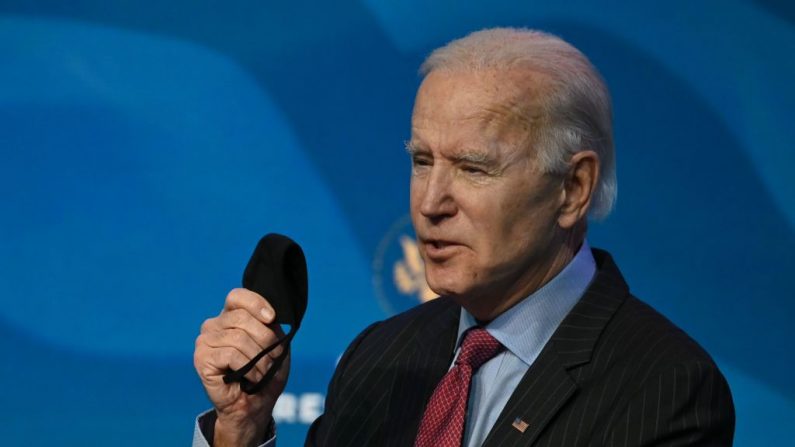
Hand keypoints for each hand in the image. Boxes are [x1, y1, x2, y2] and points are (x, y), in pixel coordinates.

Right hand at [194, 288, 290, 446]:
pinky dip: (248, 368)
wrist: (255, 404)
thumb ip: (270, 325)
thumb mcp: (274, 344)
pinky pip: (230, 354)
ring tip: (263, 372)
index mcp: (231, 316)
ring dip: (259, 358)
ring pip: (238, 337)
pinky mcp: (201, 359)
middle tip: (272, 358)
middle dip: (265, 339)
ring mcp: (205, 341)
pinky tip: (251, 378)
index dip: (256, 303)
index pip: (237, 296)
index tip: (272, 318)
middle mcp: (214, 325)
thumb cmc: (265, 372)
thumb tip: (268, 317)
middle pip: (242, 317)